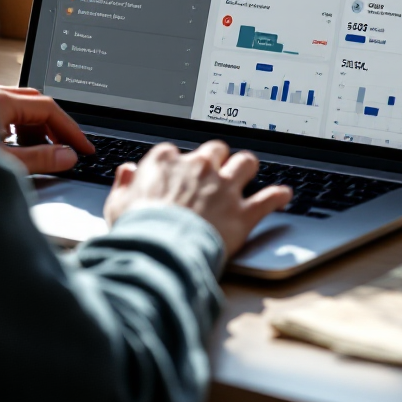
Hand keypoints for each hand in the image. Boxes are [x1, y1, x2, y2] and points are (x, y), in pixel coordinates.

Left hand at [0, 82, 92, 173]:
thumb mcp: (2, 162)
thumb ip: (39, 159)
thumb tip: (68, 156)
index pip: (48, 108)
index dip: (70, 129)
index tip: (83, 147)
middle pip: (35, 103)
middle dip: (55, 127)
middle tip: (68, 149)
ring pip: (19, 106)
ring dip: (36, 128)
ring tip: (44, 152)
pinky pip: (4, 111)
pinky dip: (18, 127)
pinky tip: (19, 146)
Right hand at [104, 139, 292, 256]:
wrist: (161, 251)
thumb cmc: (137, 230)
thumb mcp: (117, 204)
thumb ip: (123, 185)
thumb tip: (127, 172)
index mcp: (166, 162)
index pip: (174, 152)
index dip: (177, 164)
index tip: (177, 173)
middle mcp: (198, 167)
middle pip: (215, 150)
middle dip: (216, 158)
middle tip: (215, 168)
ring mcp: (223, 188)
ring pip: (245, 163)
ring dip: (247, 167)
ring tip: (248, 169)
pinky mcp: (242, 212)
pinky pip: (268, 198)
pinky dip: (278, 196)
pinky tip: (284, 195)